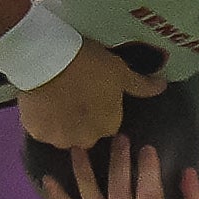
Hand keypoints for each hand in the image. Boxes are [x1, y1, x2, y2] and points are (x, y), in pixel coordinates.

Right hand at [16, 42, 163, 152]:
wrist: (47, 59)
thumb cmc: (89, 63)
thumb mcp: (120, 71)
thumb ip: (141, 85)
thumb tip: (162, 86)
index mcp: (109, 126)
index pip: (107, 124)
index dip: (99, 109)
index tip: (92, 93)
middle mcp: (86, 139)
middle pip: (84, 134)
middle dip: (80, 121)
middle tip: (72, 95)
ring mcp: (58, 138)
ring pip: (61, 134)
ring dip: (60, 123)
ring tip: (54, 99)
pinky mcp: (35, 132)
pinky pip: (40, 129)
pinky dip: (40, 120)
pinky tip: (39, 102)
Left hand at [40, 136, 198, 198]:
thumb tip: (186, 171)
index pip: (148, 194)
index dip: (147, 169)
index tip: (147, 147)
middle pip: (118, 191)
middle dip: (118, 162)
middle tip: (118, 138)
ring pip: (91, 198)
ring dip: (82, 171)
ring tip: (77, 147)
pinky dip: (58, 198)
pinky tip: (47, 180)